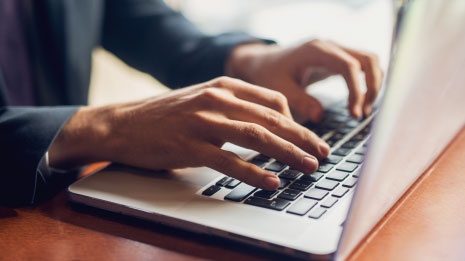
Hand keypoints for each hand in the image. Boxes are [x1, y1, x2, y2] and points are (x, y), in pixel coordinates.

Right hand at [49, 77, 329, 190]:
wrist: (122, 124)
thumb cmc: (166, 115)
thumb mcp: (202, 100)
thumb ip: (233, 107)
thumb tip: (266, 124)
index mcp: (223, 86)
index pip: (273, 101)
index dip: (297, 122)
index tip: (311, 138)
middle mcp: (216, 99)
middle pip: (270, 119)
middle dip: (302, 138)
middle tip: (323, 154)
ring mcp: (202, 121)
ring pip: (255, 137)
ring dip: (286, 154)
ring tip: (308, 167)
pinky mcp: (189, 146)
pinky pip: (228, 160)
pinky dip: (254, 173)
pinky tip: (271, 182)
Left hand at [227, 39, 383, 120]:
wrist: (264, 62)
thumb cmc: (269, 74)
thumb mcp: (279, 88)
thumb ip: (299, 100)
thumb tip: (319, 117)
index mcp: (316, 50)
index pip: (348, 66)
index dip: (356, 90)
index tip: (354, 114)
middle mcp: (330, 46)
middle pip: (368, 59)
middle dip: (372, 87)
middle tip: (362, 114)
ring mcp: (336, 50)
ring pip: (370, 61)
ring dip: (373, 85)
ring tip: (362, 111)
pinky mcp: (338, 58)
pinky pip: (363, 65)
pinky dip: (368, 82)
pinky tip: (360, 102)